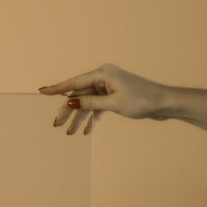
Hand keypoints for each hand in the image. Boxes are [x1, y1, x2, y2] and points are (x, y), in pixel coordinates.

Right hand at [39, 62, 163, 135]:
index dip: (57, 89)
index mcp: (103, 73)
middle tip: (57, 125)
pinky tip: (87, 131)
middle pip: (79, 94)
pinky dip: (93, 118)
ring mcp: (109, 87)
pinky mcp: (114, 96)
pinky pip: (98, 107)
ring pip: (87, 102)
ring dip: (80, 118)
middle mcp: (104, 77)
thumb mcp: (114, 104)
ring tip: (71, 133)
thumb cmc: (142, 100)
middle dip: (68, 111)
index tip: (42, 91)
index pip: (75, 82)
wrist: (164, 103)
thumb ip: (90, 103)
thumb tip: (71, 102)